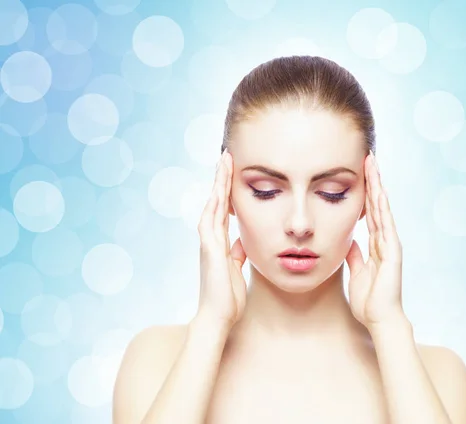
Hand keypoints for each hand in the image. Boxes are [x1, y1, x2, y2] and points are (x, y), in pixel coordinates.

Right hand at [196, 148, 247, 331]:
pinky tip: (219, 190)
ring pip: (212, 206)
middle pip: (216, 201)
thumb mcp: (236, 268)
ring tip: (223, 162)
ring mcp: (209, 243)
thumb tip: (242, 240)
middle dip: (222, 179)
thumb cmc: (227, 297)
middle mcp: (211, 239)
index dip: (227, 189)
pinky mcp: (210, 251)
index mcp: (219, 242)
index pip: (223, 209)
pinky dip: (214, 205)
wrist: (218, 317)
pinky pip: (211, 222)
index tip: (232, 171)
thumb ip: (237, 252)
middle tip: (226, 156)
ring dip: (218, 184)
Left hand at [345, 151, 405, 330]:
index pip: (370, 211)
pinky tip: (380, 192)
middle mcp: (385, 240)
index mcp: (376, 244)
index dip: (366, 191)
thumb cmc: (369, 299)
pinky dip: (383, 208)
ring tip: (373, 164)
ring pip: (384, 209)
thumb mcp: (356, 271)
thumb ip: (355, 255)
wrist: (380, 319)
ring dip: (378, 186)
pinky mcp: (393, 252)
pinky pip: (387, 225)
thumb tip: (349, 241)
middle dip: (373, 181)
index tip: (361, 172)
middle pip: (378, 204)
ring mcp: (391, 244)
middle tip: (368, 157)